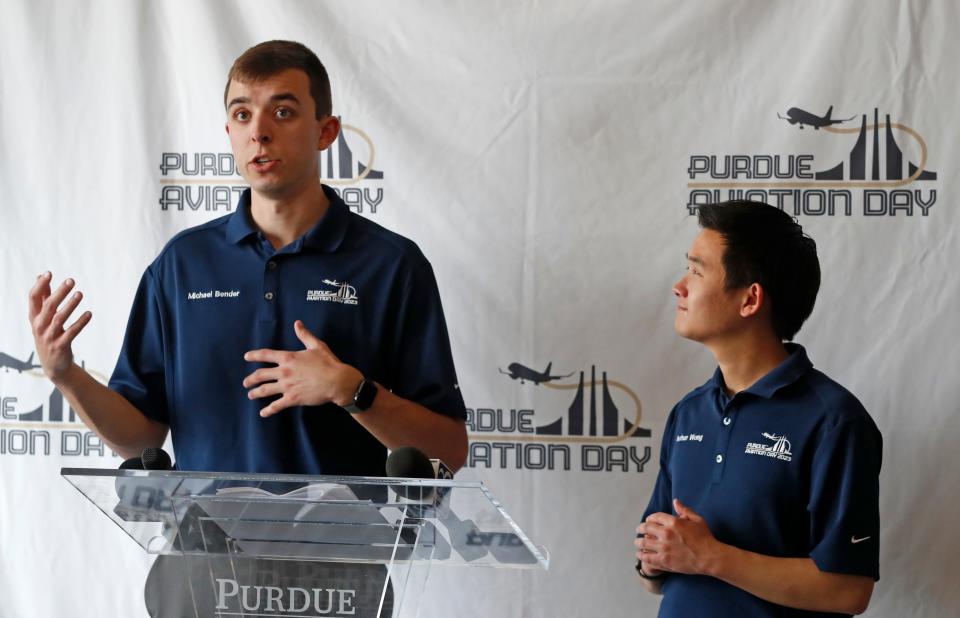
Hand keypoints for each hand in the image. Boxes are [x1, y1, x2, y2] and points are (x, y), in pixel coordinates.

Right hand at [28, 273, 91, 380]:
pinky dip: (80, 322)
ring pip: (59, 318)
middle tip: (71, 280)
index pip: (33, 298)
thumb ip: (43, 297)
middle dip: (59, 292)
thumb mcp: (42, 317)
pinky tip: (89, 314)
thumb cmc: (48, 335)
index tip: (49, 273)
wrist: (53, 365)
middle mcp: (39, 326)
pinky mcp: (60, 346)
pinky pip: (71, 332)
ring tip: (80, 293)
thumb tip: (41, 275)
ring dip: (70, 305)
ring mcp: (49, 337)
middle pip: (48, 306)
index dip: (40, 285)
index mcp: (34, 317)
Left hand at [242, 320, 361, 416]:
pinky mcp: (293, 399)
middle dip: (251, 379)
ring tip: (250, 395)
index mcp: (288, 358)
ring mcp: (287, 386)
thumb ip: (304, 335)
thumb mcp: (317, 345)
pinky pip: (276, 405)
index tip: (246, 357)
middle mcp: (284, 372)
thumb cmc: (328, 362)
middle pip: (261, 375)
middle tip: (246, 382)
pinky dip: (268, 410)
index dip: (254, 355)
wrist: (337, 381)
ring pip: (265, 390)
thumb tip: (297, 323)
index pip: (266, 355)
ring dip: (255, 393)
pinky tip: (263, 413)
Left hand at [635, 498, 723, 575]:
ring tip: (637, 542)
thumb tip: (676, 501)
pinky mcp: (664, 560)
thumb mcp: (697, 520)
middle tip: (638, 530)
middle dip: (640, 528)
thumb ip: (685, 510)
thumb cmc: (705, 538)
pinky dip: (641, 554)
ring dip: (638, 541)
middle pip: (646, 528)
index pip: (655, 517)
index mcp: (673, 522)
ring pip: (643, 542)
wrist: (709, 557)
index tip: (648, 521)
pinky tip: (640, 554)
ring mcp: (664, 548)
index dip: (649, 518)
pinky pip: (647, 557)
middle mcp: (666, 534)